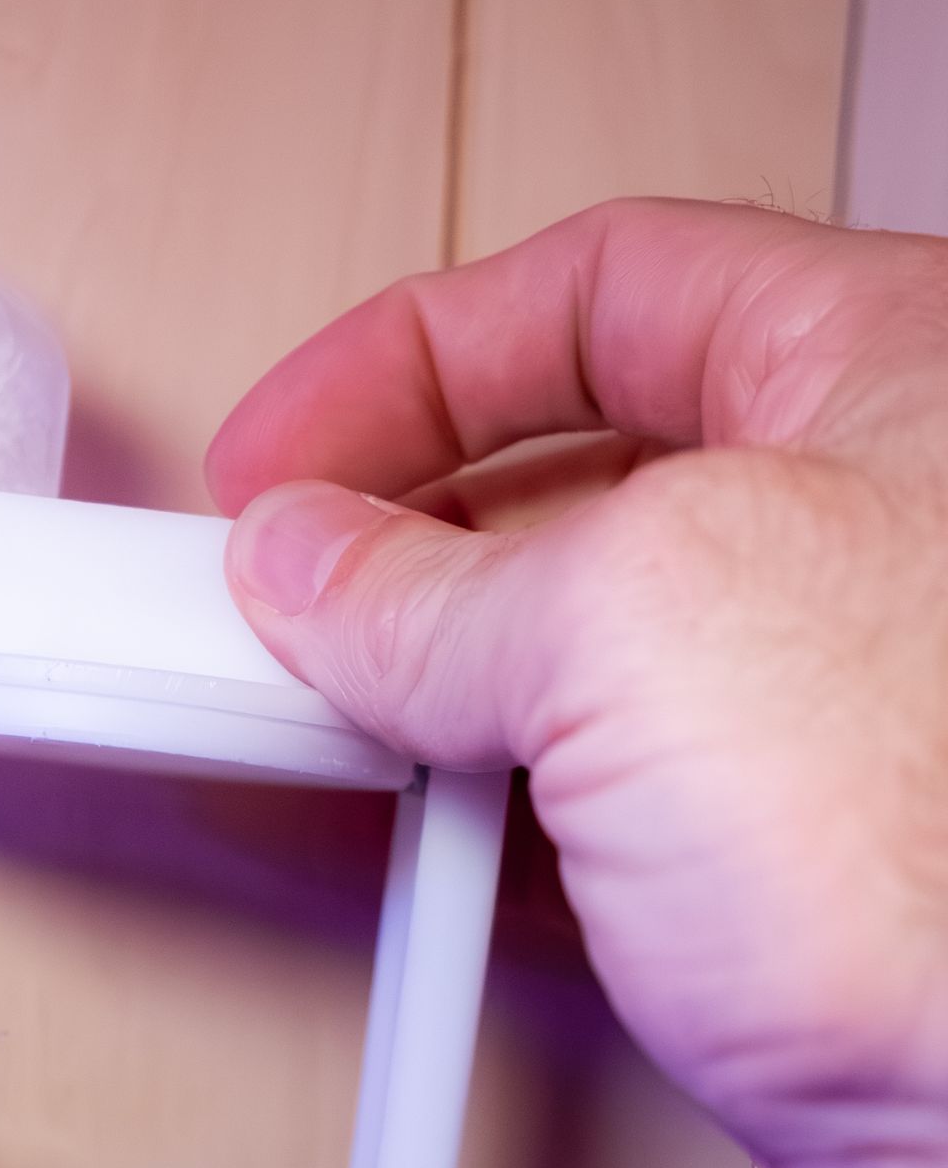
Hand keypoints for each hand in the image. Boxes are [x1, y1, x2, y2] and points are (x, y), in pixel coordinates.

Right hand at [209, 199, 947, 1167]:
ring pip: (584, 661)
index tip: (287, 447)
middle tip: (280, 591)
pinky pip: (599, 811)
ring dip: (435, 689)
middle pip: (589, 474)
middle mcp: (885, 535)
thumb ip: (437, 580)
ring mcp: (840, 719)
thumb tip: (318, 570)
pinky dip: (483, 819)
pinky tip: (407, 839)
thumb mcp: (634, 622)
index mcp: (900, 376)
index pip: (617, 286)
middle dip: (409, 531)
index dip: (418, 356)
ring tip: (318, 717)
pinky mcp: (798, 880)